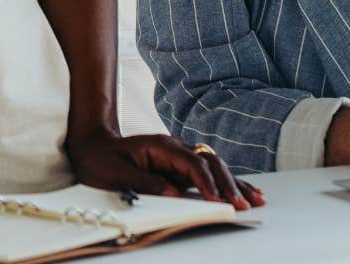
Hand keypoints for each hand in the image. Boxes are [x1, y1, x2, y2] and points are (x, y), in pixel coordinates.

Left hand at [65, 129, 263, 210]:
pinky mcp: (181, 165)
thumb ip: (145, 183)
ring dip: (234, 183)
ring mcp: (180, 154)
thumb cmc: (101, 159)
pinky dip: (227, 183)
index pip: (192, 164)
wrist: (93, 144)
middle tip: (243, 205)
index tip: (217, 201)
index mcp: (161, 146)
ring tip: (256, 198)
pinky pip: (208, 173)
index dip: (206, 183)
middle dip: (228, 185)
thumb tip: (174, 195)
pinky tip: (243, 191)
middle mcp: (175, 146)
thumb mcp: (115, 173)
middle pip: (210, 162)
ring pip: (215, 166)